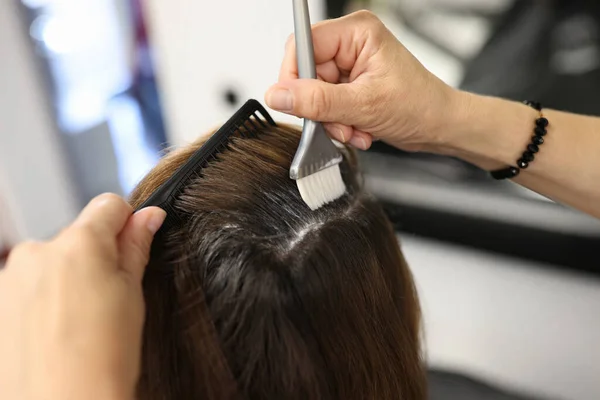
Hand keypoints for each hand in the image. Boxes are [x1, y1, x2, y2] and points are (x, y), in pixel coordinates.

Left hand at [0, 193, 165, 399]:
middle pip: (77, 236)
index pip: (109, 205)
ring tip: (77, 321)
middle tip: (106, 299)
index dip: (126, 223)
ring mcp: (10, 277)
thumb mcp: (132, 296)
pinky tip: (54, 330)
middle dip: (93, 257)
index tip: (131, 246)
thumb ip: (136, 247)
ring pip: (50, 262)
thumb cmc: (103, 359)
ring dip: (65, 278)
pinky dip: (42, 299)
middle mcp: (37, 250)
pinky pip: (27, 285)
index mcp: (78, 243)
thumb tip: (149, 216)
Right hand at [265, 10, 460, 152]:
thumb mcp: (364, 105)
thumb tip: (278, 96)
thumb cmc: (420, 105)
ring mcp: (349, 66)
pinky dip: (338, 123)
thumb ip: (317, 101)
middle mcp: (350, 45)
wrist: (439, 126)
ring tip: (354, 128)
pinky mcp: (349, 85)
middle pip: (306, 73)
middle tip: (337, 123)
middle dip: (319, 106)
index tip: (294, 103)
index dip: (294, 76)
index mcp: (356, 32)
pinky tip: (358, 128)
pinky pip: (325, 105)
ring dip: (331, 120)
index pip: (303, 45)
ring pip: (314, 94)